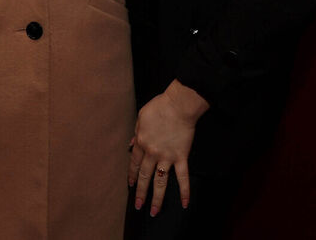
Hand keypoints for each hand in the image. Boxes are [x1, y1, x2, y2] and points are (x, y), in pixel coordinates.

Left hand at [129, 80, 208, 215]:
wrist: (178, 105)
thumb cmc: (159, 107)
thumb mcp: (141, 117)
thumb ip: (136, 132)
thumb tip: (131, 144)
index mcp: (141, 142)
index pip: (134, 162)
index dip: (131, 175)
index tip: (130, 185)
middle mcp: (152, 153)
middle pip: (144, 176)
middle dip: (140, 192)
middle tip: (138, 205)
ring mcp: (166, 157)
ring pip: (160, 181)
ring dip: (157, 198)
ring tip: (154, 211)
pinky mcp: (181, 157)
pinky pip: (182, 177)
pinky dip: (184, 191)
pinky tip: (185, 204)